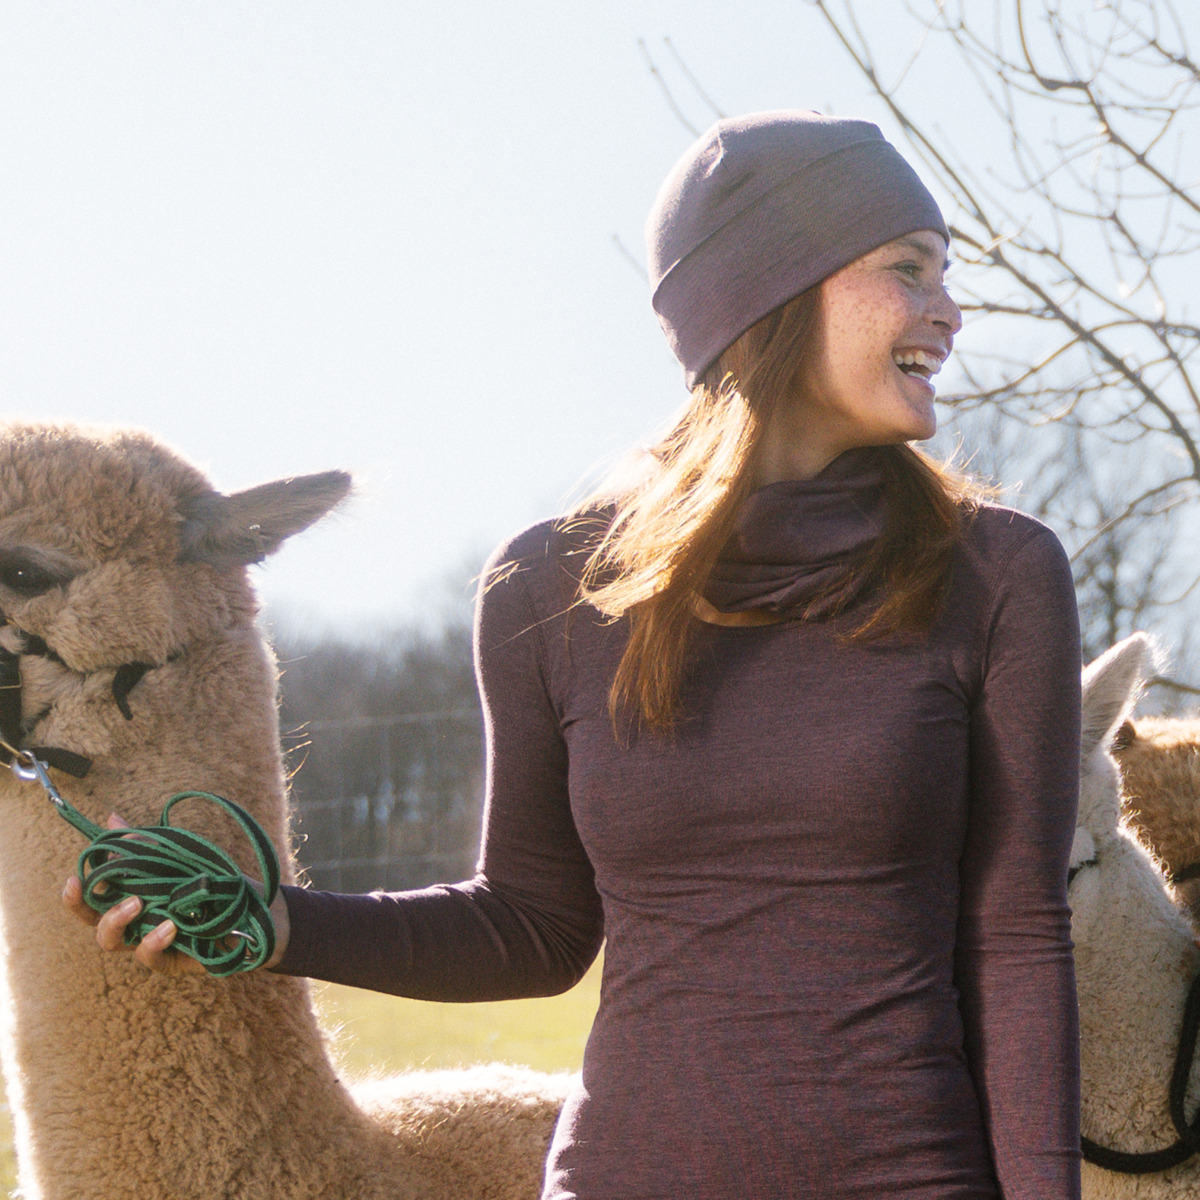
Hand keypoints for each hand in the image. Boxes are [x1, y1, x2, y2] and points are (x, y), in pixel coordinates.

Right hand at [62, 813, 290, 974]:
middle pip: (99, 929)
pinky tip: (170, 925)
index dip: (77, 896)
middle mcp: (139, 927)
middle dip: (91, 912)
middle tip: (106, 891)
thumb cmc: (215, 883)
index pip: (94, 903)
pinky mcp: (175, 962)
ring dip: (120, 922)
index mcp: (134, 902)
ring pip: (119, 945)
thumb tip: (112, 818)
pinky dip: (155, 941)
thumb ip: (145, 844)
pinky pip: (154, 958)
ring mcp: (155, 946)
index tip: (75, 878)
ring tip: (137, 904)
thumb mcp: (180, 857)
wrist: (257, 907)